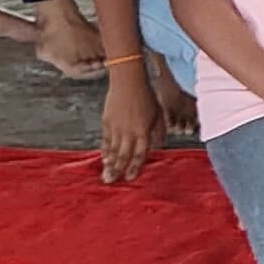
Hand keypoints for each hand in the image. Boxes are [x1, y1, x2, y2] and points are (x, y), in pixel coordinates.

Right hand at [98, 68, 158, 183]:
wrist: (128, 81)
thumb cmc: (146, 96)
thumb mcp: (158, 114)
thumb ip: (159, 131)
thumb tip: (160, 145)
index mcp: (143, 132)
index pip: (139, 154)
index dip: (135, 167)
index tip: (130, 177)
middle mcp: (129, 132)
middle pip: (123, 155)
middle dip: (118, 170)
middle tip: (112, 182)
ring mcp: (116, 128)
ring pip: (113, 150)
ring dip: (109, 163)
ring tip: (106, 175)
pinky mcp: (107, 122)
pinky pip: (106, 140)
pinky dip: (104, 150)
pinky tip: (103, 158)